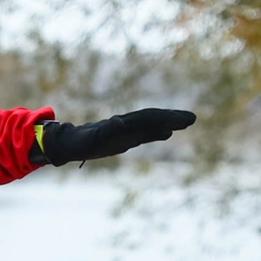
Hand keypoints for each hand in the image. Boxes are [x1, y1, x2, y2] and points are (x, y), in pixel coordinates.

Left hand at [34, 107, 195, 165]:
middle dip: (172, 118)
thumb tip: (119, 123)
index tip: (183, 119)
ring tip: (187, 122)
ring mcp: (126, 131)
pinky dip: (157, 132)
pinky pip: (144, 134)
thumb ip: (104, 133)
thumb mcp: (89, 140)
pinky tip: (167, 133)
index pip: (149, 118)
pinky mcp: (123, 138)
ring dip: (168, 123)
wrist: (67, 142)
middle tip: (192, 118)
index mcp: (122, 124)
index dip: (166, 118)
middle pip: (153, 118)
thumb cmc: (77, 143)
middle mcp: (126, 125)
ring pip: (151, 124)